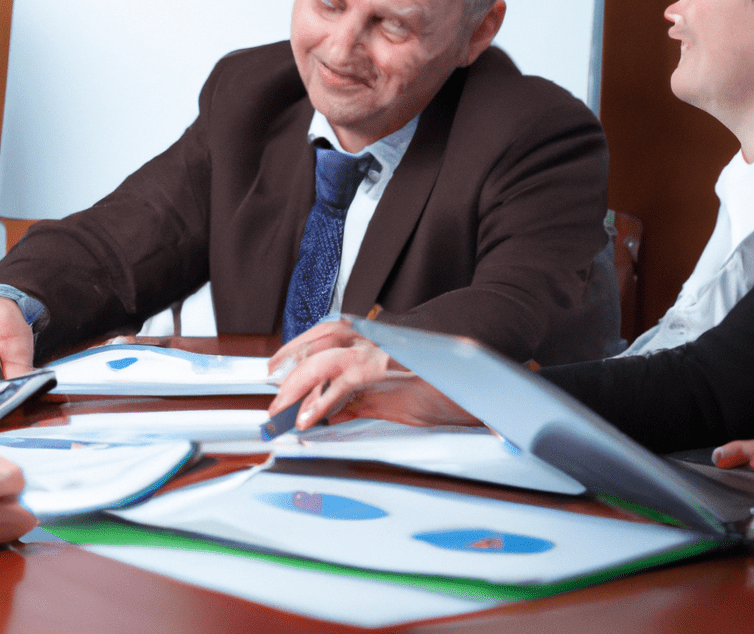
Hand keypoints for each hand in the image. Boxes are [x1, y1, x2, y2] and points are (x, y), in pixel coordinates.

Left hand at [267, 319, 480, 429]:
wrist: (481, 384)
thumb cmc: (445, 388)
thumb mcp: (394, 397)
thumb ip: (361, 400)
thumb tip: (332, 413)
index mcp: (375, 340)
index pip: (326, 335)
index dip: (297, 350)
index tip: (276, 369)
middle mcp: (374, 338)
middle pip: (318, 342)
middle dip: (289, 367)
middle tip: (272, 394)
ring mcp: (379, 350)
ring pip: (324, 357)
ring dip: (297, 383)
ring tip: (280, 409)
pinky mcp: (387, 369)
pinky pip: (344, 382)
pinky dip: (322, 400)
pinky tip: (309, 418)